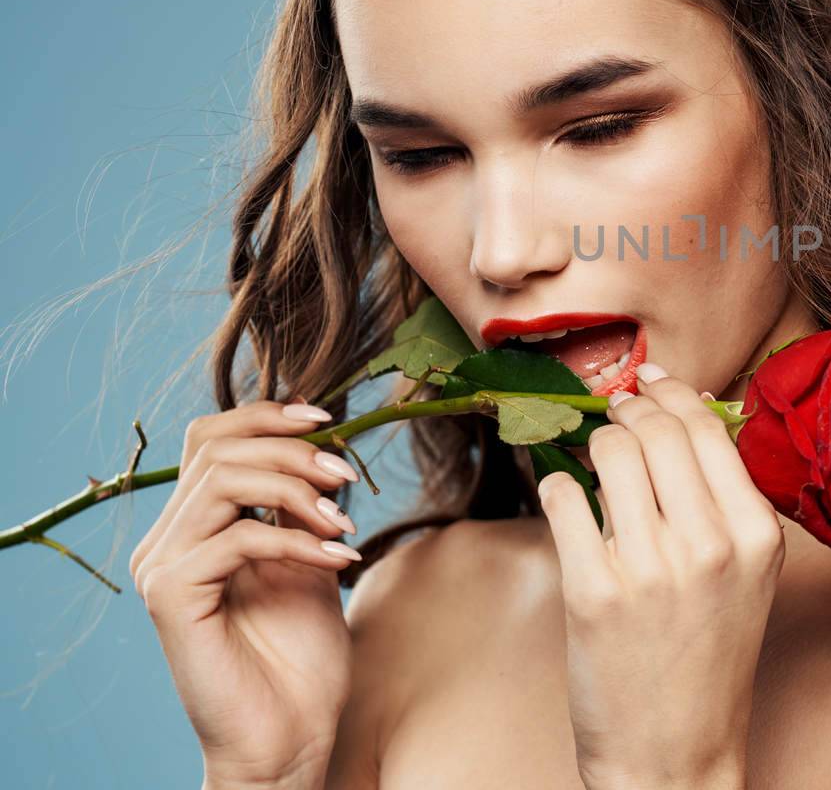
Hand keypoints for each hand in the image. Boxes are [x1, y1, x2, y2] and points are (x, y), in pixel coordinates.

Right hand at [129, 397, 362, 787]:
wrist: (290, 736)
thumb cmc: (300, 657)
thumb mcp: (310, 559)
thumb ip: (303, 505)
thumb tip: (323, 443)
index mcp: (195, 526)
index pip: (211, 438)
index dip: (266, 415)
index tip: (328, 418)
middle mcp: (167, 541)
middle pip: (216, 448)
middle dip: (292, 450)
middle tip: (346, 474)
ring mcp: (163, 567)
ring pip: (222, 480)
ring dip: (297, 489)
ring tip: (344, 523)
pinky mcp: (171, 597)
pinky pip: (237, 537)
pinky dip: (298, 540)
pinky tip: (339, 560)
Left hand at [537, 363, 785, 789]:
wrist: (677, 755)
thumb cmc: (709, 659)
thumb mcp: (748, 576)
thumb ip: (726, 501)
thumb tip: (683, 414)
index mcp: (756, 535)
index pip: (708, 428)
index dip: (671, 393)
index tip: (648, 384)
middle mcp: (711, 545)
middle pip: (657, 429)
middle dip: (627, 408)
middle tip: (613, 411)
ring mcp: (652, 568)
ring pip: (609, 452)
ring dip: (593, 443)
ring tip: (593, 457)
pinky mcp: (594, 592)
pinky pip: (564, 498)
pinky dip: (559, 487)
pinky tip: (568, 500)